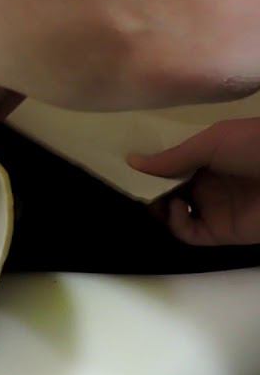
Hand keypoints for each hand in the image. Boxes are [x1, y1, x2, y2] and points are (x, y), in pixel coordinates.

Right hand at [128, 118, 259, 245]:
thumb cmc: (256, 146)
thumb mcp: (212, 140)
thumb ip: (173, 156)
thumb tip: (131, 162)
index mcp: (207, 159)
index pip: (169, 169)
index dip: (149, 171)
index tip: (127, 170)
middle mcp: (208, 185)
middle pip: (167, 193)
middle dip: (147, 192)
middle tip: (129, 188)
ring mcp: (214, 209)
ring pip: (173, 216)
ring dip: (157, 210)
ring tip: (150, 199)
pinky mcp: (220, 233)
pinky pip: (188, 234)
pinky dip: (176, 224)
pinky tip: (177, 207)